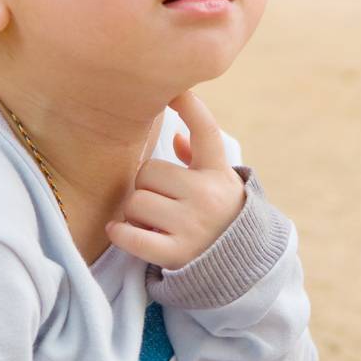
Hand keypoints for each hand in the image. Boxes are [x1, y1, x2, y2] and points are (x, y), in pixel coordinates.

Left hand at [105, 89, 245, 270]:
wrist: (240, 268)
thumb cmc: (220, 216)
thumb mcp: (219, 184)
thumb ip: (199, 158)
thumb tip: (177, 135)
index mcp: (218, 173)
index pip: (207, 131)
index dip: (191, 107)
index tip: (176, 92)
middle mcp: (207, 196)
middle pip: (149, 172)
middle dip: (146, 186)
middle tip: (158, 199)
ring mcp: (192, 226)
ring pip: (136, 202)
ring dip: (135, 212)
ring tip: (151, 221)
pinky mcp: (176, 254)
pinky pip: (132, 236)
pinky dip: (120, 233)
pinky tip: (120, 230)